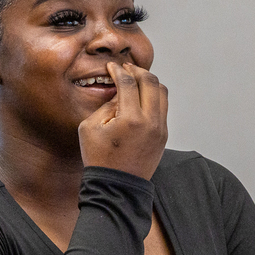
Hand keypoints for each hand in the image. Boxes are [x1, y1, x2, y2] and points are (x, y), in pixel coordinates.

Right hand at [78, 62, 168, 179]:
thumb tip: (119, 91)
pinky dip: (153, 96)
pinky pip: (163, 106)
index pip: (128, 82)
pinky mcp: (164, 135)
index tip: (111, 67)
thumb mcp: (90, 127)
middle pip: (150, 81)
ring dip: (149, 81)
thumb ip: (106, 105)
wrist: (117, 187)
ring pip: (162, 92)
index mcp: (131, 119)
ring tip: (135, 79)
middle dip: (136, 70)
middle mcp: (150, 122)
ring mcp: (160, 129)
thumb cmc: (99, 158)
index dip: (118, 70)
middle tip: (125, 67)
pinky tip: (141, 96)